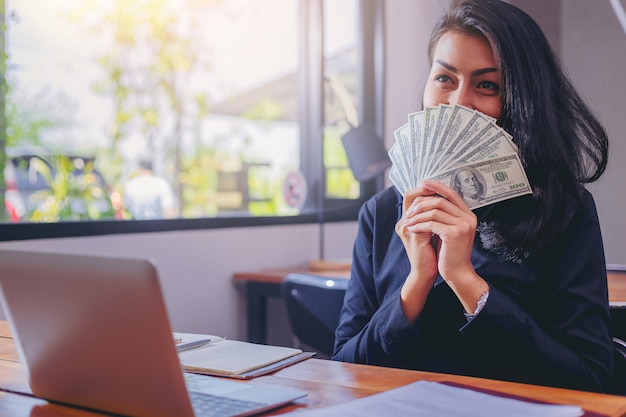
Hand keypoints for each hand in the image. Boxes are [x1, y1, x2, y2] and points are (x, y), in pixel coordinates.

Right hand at [395, 183, 439, 320]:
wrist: (425, 273)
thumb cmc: (430, 253)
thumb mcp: (430, 231)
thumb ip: (432, 218)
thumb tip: (444, 202)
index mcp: (406, 221)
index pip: (410, 197)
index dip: (422, 189)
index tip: (436, 186)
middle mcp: (403, 223)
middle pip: (411, 197)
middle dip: (427, 191)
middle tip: (441, 189)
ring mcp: (407, 229)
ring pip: (418, 206)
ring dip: (433, 201)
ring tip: (446, 200)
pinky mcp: (415, 236)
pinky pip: (425, 219)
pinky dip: (435, 214)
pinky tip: (446, 213)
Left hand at [403, 179, 476, 280]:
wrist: (457, 272)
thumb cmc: (449, 252)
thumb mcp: (447, 230)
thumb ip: (443, 216)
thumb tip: (427, 198)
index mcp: (467, 215)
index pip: (452, 193)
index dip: (437, 187)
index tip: (423, 182)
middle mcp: (468, 217)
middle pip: (440, 201)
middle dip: (421, 205)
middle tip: (408, 212)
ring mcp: (463, 225)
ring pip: (434, 211)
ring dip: (418, 216)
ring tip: (408, 223)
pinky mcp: (455, 234)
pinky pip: (432, 223)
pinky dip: (419, 225)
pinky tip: (412, 229)